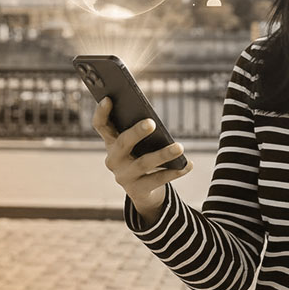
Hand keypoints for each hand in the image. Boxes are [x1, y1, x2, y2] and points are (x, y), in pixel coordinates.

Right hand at [92, 97, 192, 223]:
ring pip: (143, 163)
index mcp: (111, 142)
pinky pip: (157, 180)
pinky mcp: (137, 190)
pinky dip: (175, 171)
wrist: (143, 191)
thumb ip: (139, 131)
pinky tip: (187, 164)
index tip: (108, 98)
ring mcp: (124, 176)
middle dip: (136, 132)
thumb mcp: (137, 144)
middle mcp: (113, 160)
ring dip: (162, 154)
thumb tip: (153, 120)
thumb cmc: (141, 157)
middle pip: (123, 143)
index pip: (101, 125)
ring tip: (179, 147)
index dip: (101, 112)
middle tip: (151, 122)